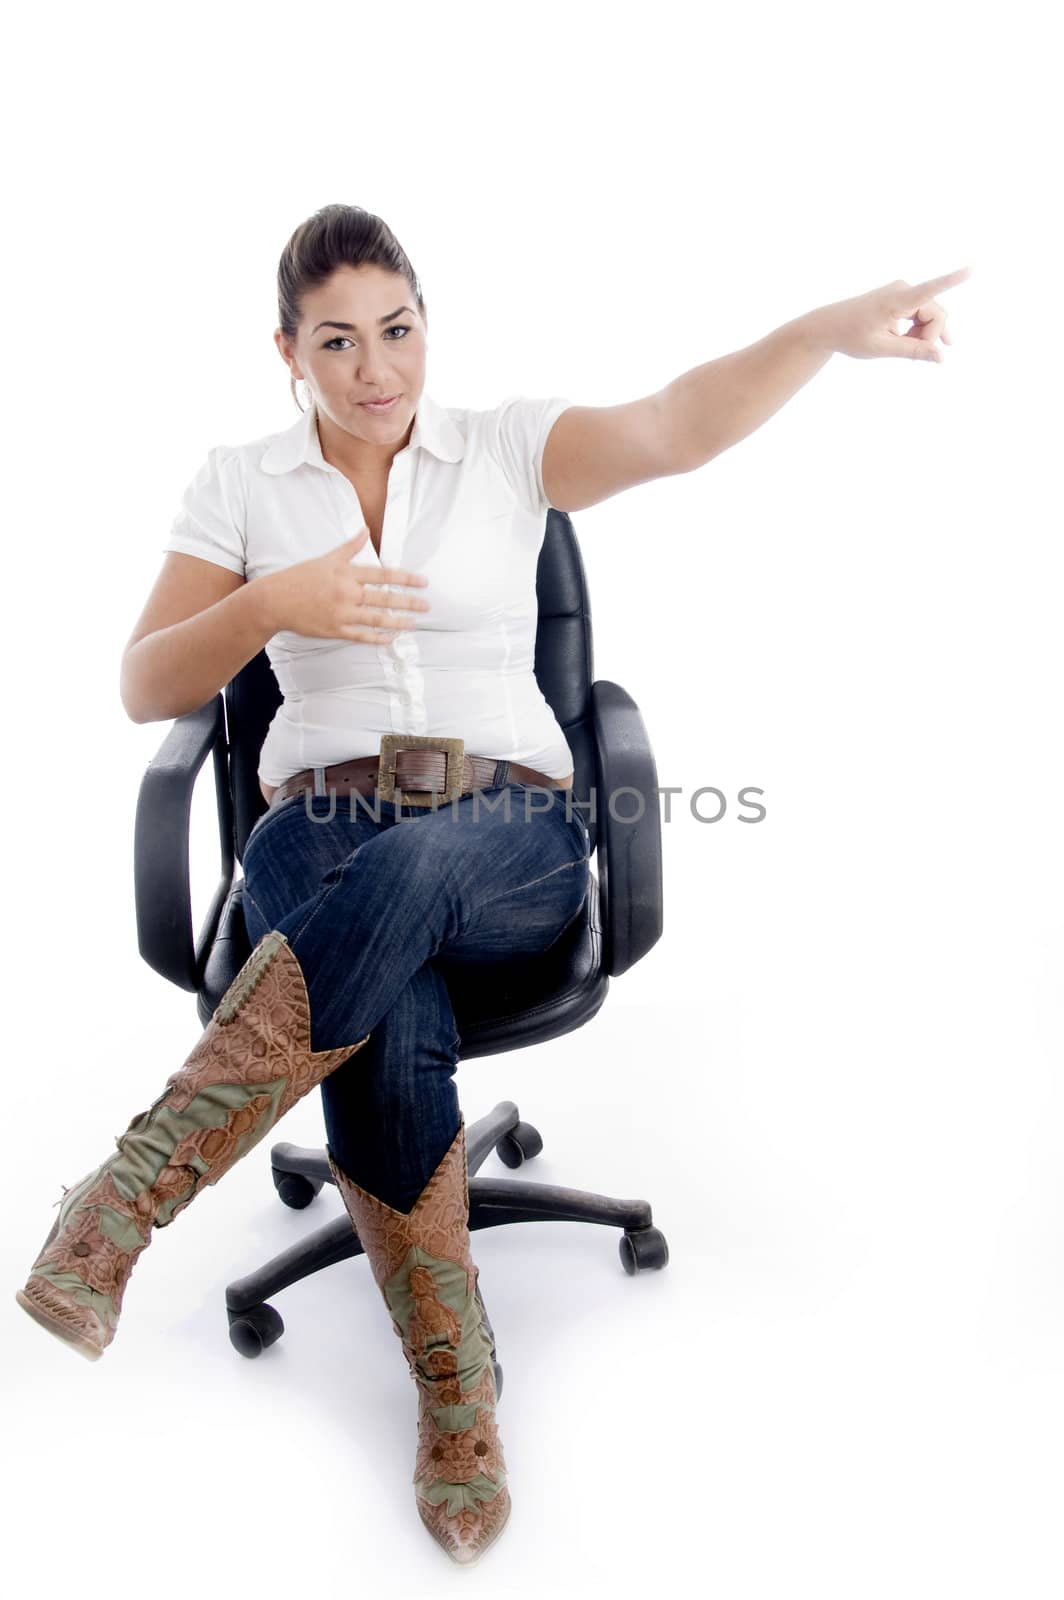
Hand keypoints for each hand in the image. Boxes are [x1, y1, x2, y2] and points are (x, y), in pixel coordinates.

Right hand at [262, 526, 430, 641]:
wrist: (275, 600)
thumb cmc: (301, 577)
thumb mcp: (327, 558)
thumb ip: (350, 547)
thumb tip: (365, 530)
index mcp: (346, 573)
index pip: (383, 575)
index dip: (406, 579)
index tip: (423, 582)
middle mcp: (346, 593)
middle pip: (384, 598)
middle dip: (409, 602)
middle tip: (427, 606)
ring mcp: (341, 613)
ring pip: (376, 619)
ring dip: (398, 622)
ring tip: (413, 623)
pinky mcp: (334, 630)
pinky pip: (360, 636)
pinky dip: (377, 638)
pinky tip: (390, 639)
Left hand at [805, 266, 971, 361]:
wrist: (828, 326)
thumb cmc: (851, 336)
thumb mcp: (882, 348)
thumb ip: (913, 352)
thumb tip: (941, 357)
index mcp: (896, 300)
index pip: (930, 290)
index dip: (953, 280)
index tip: (972, 268)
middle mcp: (903, 289)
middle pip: (936, 315)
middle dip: (929, 338)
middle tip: (914, 357)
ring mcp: (903, 292)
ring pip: (931, 316)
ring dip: (923, 335)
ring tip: (906, 350)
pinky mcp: (902, 297)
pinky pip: (921, 315)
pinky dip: (917, 331)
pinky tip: (906, 341)